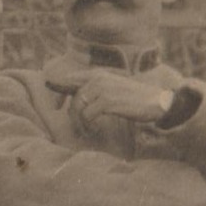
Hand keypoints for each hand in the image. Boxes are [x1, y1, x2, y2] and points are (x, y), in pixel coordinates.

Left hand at [47, 68, 173, 125]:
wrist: (158, 102)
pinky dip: (89, 125)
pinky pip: (88, 115)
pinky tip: (95, 129)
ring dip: (81, 122)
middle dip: (73, 115)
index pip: (71, 77)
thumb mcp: (114, 89)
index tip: (46, 83)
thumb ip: (96, 91)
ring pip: (78, 107)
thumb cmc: (135, 99)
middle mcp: (98, 79)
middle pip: (74, 98)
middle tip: (80, 128)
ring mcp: (102, 88)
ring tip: (88, 131)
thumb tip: (78, 100)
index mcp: (98, 75)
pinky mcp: (107, 100)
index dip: (58, 83)